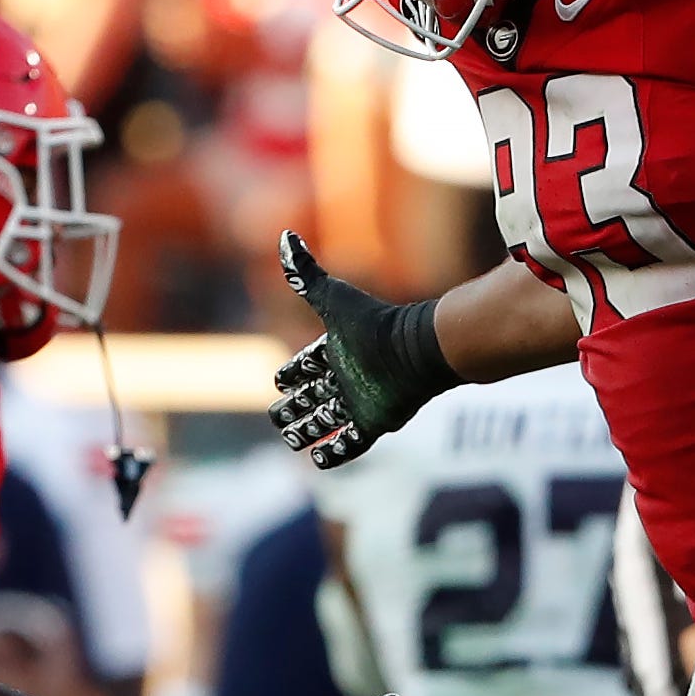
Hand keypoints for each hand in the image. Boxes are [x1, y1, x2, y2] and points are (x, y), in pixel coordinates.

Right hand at [269, 233, 458, 469]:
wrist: (417, 351)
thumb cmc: (374, 324)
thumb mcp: (333, 298)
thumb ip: (305, 273)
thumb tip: (283, 236)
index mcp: (332, 352)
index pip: (301, 367)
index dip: (288, 375)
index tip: (280, 381)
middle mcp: (344, 378)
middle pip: (308, 398)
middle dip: (290, 409)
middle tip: (278, 415)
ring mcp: (358, 402)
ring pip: (324, 423)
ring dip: (305, 432)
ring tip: (292, 438)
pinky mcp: (373, 423)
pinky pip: (349, 445)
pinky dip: (332, 454)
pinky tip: (317, 459)